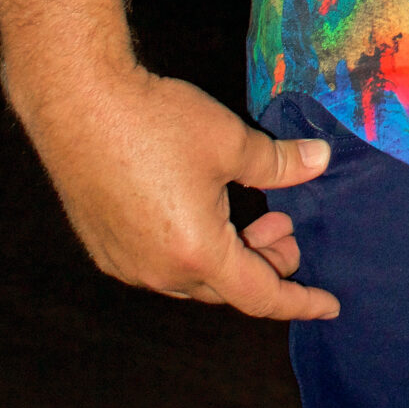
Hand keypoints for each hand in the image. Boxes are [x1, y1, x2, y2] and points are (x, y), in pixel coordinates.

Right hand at [0, 0, 338, 319]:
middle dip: (265, 265)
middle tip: (288, 229)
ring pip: (191, 278)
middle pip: (226, 288)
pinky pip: (159, 264)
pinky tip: (205, 212)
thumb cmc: (157, 122)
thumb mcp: (231, 141)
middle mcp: (157, 271)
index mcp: (196, 253)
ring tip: (253, 220)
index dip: (300, 300)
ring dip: (228, 256)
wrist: (78, 102)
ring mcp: (125, 262)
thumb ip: (280, 164)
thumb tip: (321, 161)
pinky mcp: (104, 246)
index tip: (330, 304)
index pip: (260, 295)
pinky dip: (193, 250)